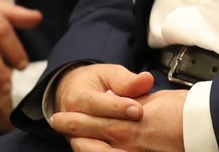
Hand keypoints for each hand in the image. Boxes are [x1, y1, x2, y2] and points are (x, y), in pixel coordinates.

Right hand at [51, 64, 185, 150]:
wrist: (75, 93)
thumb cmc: (98, 82)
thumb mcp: (110, 74)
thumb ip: (126, 80)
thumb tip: (146, 80)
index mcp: (77, 97)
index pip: (96, 104)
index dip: (117, 108)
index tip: (138, 111)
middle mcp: (71, 119)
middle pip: (88, 129)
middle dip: (113, 130)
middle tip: (139, 131)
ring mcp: (75, 136)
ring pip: (86, 148)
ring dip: (107, 151)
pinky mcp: (83, 146)